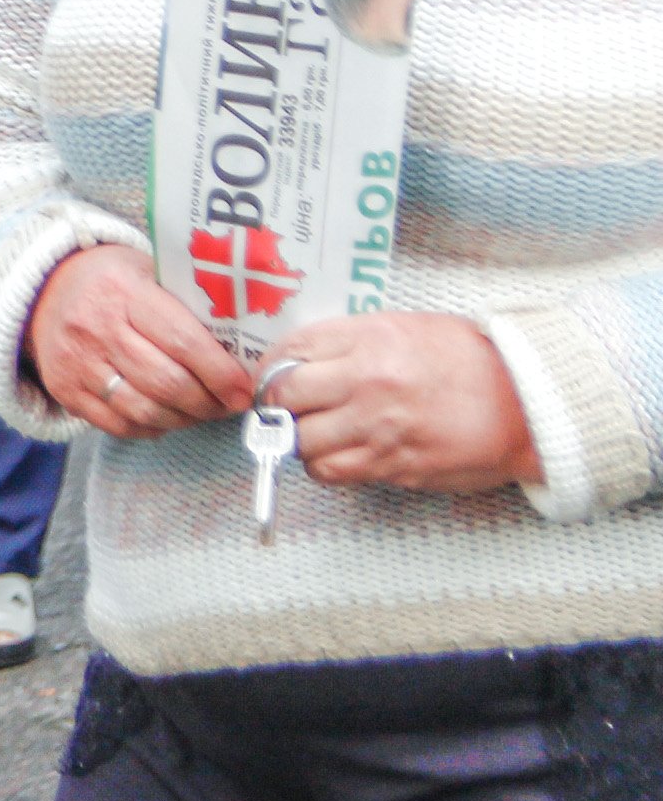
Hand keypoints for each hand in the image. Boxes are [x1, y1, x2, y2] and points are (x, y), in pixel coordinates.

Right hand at [25, 244, 253, 436]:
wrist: (42, 290)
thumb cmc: (112, 280)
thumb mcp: (149, 272)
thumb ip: (187, 304)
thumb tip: (241, 349)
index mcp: (125, 293)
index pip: (182, 341)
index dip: (220, 372)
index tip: (244, 389)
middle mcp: (96, 329)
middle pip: (166, 382)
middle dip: (207, 401)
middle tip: (228, 405)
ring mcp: (77, 363)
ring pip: (144, 410)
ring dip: (183, 419)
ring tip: (201, 412)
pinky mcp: (64, 390)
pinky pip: (117, 425)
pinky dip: (150, 428)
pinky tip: (167, 418)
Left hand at [260, 312, 541, 495]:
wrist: (529, 404)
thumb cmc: (471, 361)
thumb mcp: (409, 328)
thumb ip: (353, 340)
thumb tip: (302, 358)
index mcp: (372, 340)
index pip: (290, 352)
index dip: (271, 368)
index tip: (272, 378)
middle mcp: (368, 382)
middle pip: (284, 397)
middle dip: (278, 405)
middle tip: (287, 409)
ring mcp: (379, 427)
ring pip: (301, 441)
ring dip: (300, 439)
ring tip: (319, 433)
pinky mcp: (393, 465)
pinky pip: (332, 471)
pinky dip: (325, 466)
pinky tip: (341, 454)